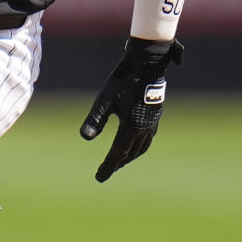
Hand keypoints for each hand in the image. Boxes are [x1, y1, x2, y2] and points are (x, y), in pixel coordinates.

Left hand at [80, 37, 183, 182]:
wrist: (146, 64)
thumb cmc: (123, 80)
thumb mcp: (104, 100)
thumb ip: (95, 119)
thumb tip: (85, 137)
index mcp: (131, 127)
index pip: (118, 154)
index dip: (108, 167)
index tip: (99, 178)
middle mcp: (144, 129)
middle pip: (130, 154)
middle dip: (118, 164)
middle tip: (107, 171)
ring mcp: (153, 123)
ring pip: (142, 147)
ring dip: (130, 156)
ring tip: (120, 161)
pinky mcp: (156, 116)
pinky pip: (148, 138)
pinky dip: (140, 146)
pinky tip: (135, 142)